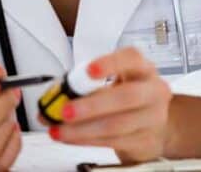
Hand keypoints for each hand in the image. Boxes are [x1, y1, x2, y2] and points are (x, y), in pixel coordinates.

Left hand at [47, 48, 171, 163]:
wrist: (152, 127)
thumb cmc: (126, 99)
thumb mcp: (111, 84)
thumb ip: (83, 88)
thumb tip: (49, 103)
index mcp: (142, 69)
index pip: (131, 58)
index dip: (110, 63)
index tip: (89, 70)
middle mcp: (152, 91)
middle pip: (126, 97)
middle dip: (92, 105)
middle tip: (65, 111)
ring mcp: (152, 118)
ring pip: (116, 125)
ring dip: (83, 129)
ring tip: (59, 130)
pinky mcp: (145, 141)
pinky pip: (112, 141)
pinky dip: (86, 140)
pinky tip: (71, 137)